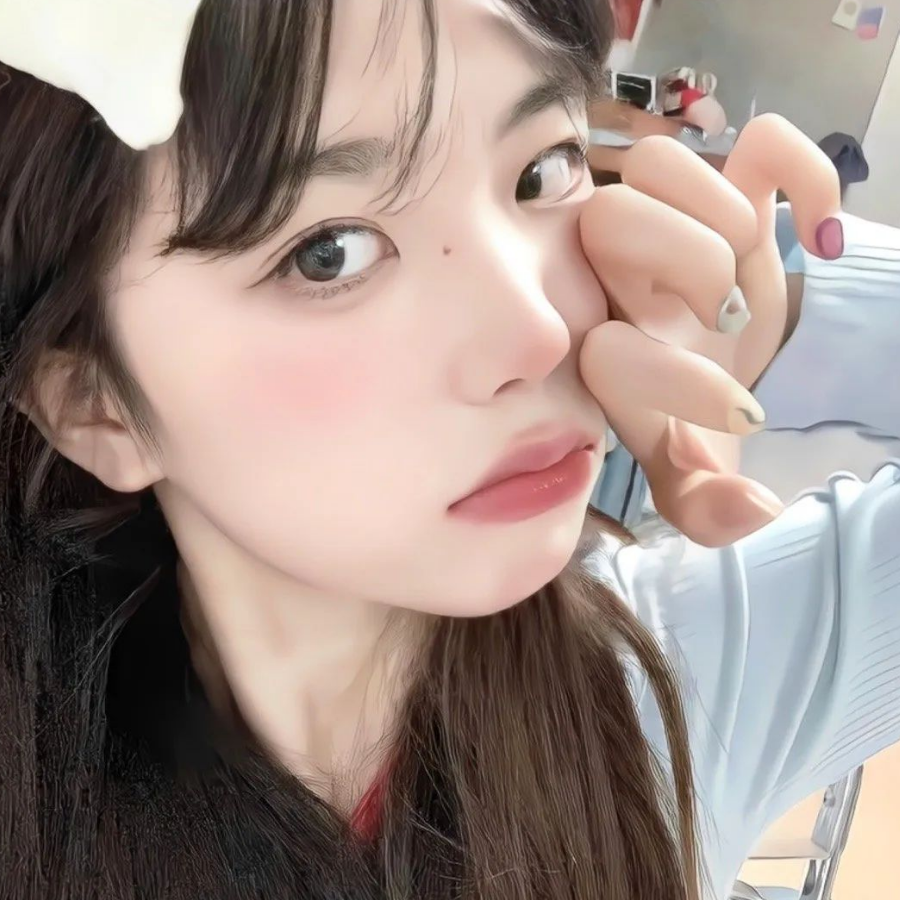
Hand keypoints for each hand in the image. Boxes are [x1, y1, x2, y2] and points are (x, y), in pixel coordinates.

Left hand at [579, 115, 843, 546]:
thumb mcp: (699, 478)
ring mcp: (671, 229)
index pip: (603, 344)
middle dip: (687, 269)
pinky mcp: (731, 198)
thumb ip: (707, 508)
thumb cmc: (693, 426)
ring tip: (754, 273)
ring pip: (660, 164)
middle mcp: (616, 285)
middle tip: (727, 320)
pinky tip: (820, 238)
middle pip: (609, 219)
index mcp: (603, 359)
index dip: (672, 379)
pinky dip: (804, 173)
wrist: (717, 377)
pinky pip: (757, 143)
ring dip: (725, 221)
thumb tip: (753, 507)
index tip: (737, 412)